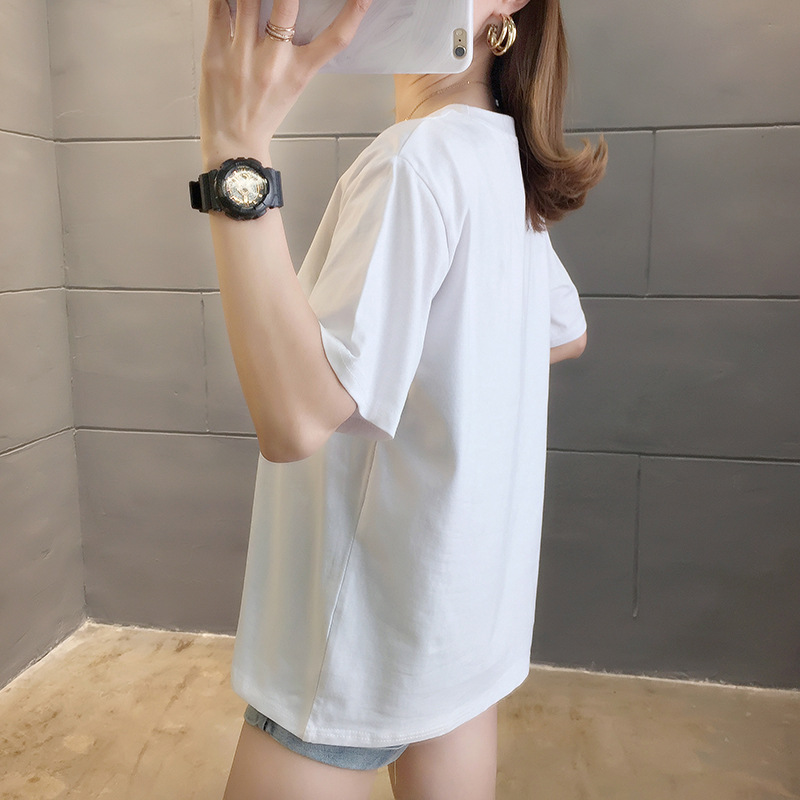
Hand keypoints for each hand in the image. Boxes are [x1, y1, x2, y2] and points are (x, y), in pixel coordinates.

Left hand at [199, 0, 371, 167]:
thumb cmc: (263, 115)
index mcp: (299, 72)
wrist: (234, 142)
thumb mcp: (294, 86)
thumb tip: (298, 18)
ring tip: (256, 0)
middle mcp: (273, 61)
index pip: (336, 39)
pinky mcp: (214, 52)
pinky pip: (218, 8)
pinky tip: (229, 1)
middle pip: (287, 5)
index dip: (354, 12)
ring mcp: (242, 55)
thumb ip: (299, 54)